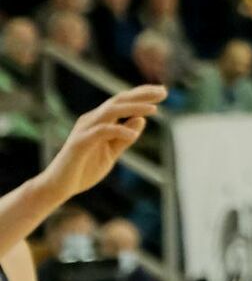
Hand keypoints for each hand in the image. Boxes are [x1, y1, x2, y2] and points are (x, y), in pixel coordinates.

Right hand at [44, 87, 167, 203]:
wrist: (58, 187)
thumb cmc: (83, 169)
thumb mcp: (111, 153)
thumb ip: (125, 137)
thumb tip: (142, 119)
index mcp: (99, 120)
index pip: (122, 101)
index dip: (142, 95)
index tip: (163, 92)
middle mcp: (92, 120)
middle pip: (118, 100)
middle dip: (142, 95)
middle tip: (164, 92)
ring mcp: (84, 130)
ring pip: (110, 111)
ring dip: (133, 108)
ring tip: (154, 109)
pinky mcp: (79, 142)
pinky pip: (101, 131)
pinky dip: (118, 130)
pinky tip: (133, 134)